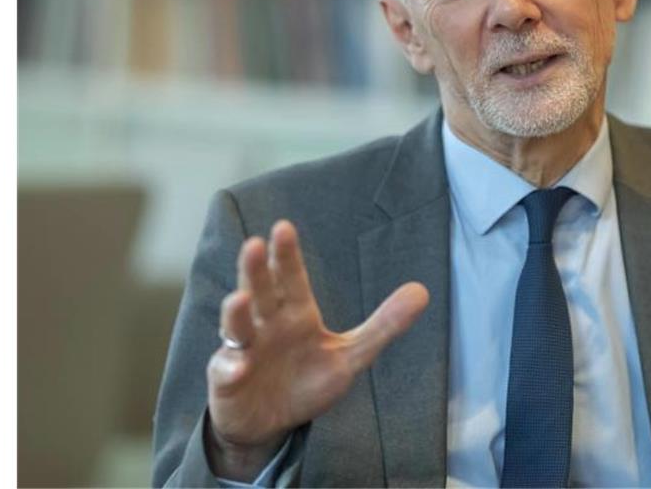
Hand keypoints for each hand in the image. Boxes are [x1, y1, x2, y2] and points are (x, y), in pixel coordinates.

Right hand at [206, 220, 428, 480]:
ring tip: (239, 299)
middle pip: (261, 291)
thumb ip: (384, 326)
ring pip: (237, 326)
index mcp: (296, 314)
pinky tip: (237, 365)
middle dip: (256, 270)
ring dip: (236, 312)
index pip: (292, 278)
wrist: (272, 423)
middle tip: (255, 244)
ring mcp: (244, 350)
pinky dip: (230, 366)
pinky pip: (226, 370)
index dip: (288, 255)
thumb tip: (423, 291)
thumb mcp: (351, 356)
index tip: (284, 227)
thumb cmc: (306, 381)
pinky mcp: (228, 379)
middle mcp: (267, 325)